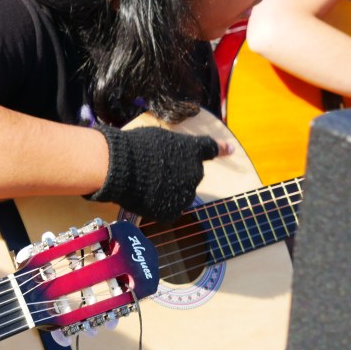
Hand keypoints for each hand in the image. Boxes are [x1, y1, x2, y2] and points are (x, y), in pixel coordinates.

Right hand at [86, 124, 227, 221]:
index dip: (221, 149)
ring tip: (144, 186)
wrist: (121, 167)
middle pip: (189, 177)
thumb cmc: (135, 146)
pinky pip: (166, 210)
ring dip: (167, 192)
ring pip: (178, 196)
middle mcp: (195, 173)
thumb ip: (172, 148)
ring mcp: (185, 195)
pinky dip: (156, 206)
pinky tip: (142, 198)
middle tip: (153, 173)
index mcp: (192, 150)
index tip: (230, 149)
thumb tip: (170, 161)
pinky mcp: (171, 211)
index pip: (210, 148)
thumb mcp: (158, 138)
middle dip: (176, 176)